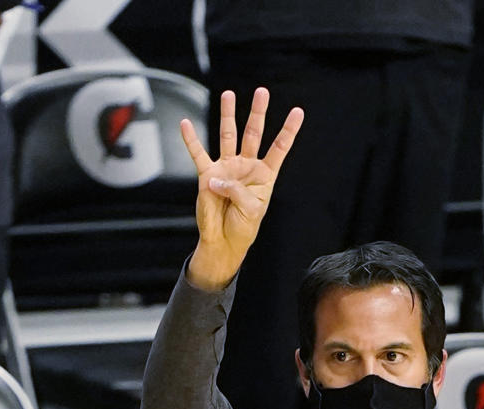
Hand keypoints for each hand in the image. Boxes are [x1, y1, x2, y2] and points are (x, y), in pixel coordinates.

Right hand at [182, 89, 303, 291]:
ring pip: (227, 135)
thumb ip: (238, 191)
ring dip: (227, 115)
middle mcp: (246, 167)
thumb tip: (217, 178)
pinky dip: (191, 139)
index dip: (288, 131)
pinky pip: (198, 153)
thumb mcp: (250, 210)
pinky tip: (185, 124)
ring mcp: (226, 168)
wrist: (222, 241)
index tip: (297, 112)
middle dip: (258, 113)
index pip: (278, 148)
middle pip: (253, 133)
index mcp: (263, 175)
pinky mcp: (207, 174)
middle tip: (262, 92)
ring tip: (228, 95)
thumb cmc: (242, 227)